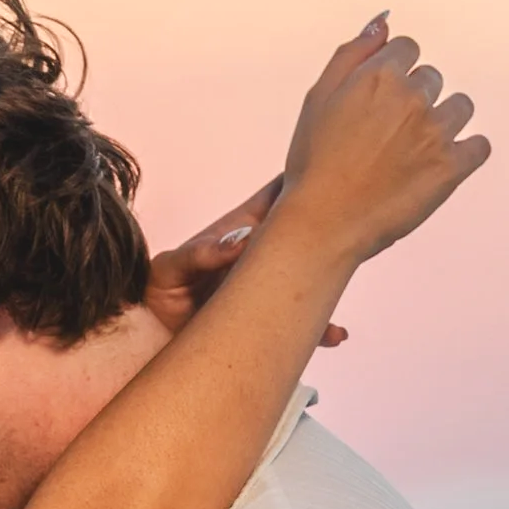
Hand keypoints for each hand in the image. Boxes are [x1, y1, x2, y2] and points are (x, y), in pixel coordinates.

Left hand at [147, 177, 351, 334]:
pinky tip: (335, 334)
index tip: (330, 174)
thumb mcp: (171, 268)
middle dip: (329, 230)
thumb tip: (241, 240)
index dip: (303, 182)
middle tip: (355, 229)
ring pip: (309, 278)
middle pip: (304, 234)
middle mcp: (262, 254)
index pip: (278, 196)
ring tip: (342, 288)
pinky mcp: (268, 319)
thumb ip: (201, 253)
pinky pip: (300, 322)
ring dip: (328, 284)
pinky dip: (319, 329)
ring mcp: (268, 286)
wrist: (153, 334)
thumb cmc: (161, 290)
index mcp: (242, 230)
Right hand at [277, 14, 488, 266]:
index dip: (395, 73)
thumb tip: (382, 23)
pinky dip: (466, 152)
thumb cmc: (314, 166)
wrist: (323, 223)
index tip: (384, 98)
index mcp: (380, 76)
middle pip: (433, 78)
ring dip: (443, 121)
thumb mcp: (319, 98)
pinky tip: (443, 164)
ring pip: (460, 107)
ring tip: (416, 149)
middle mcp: (412, 98)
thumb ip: (353, 54)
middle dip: (415, 99)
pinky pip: (479, 146)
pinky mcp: (451, 168)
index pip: (409, 50)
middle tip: (390, 133)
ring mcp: (435, 133)